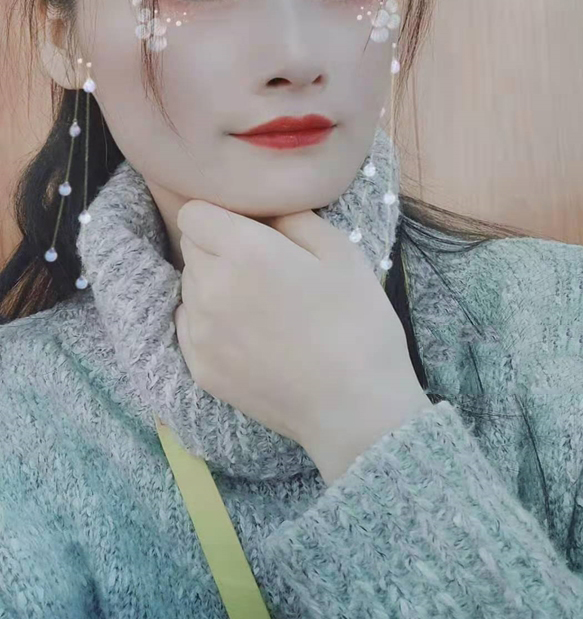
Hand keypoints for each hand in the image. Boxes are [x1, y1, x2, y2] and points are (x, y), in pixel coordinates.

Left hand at [174, 201, 428, 482]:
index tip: (248, 228)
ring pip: (190, 287)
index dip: (221, 216)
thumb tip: (264, 210)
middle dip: (218, 248)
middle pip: (191, 249)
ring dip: (213, 285)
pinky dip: (210, 322)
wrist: (355, 407)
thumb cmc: (357, 323)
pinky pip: (190, 326)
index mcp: (244, 252)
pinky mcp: (200, 368)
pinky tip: (249, 335)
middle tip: (262, 267)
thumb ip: (293, 218)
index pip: (194, 214)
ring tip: (260, 306)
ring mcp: (200, 332)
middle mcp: (210, 288)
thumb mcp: (341, 252)